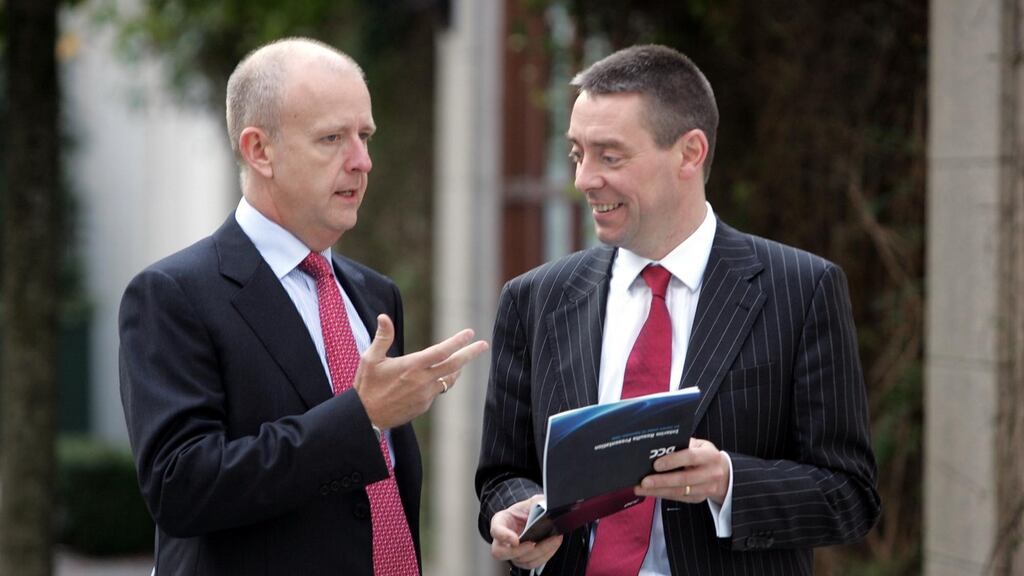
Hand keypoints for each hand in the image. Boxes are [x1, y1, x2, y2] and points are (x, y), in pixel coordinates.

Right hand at [353, 314, 488, 428]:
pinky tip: (434, 378)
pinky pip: (436, 392)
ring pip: (448, 380)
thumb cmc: (366, 385)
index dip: (458, 341)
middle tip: (484, 345)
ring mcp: (425, 395)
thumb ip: (382, 337)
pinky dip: (439, 382)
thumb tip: (384, 316)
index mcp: (412, 366)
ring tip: (461, 361)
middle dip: (471, 353)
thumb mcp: (370, 359)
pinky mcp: (423, 407)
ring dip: (456, 369)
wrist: (365, 417)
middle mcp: (422, 381)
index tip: (470, 333)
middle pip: (454, 365)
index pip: (442, 350)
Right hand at [490, 495, 562, 569]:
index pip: (496, 530)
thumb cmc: (526, 510)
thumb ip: (536, 503)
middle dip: (519, 551)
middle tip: (533, 544)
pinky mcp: (522, 559)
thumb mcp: (530, 502)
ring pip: (520, 560)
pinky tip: (553, 545)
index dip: (504, 536)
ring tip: (553, 540)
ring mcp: (510, 553)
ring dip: (538, 552)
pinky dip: (544, 555)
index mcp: (500, 522)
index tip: (515, 540)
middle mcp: (501, 540)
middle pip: (501, 552)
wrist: (529, 518)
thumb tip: (547, 507)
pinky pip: (531, 563)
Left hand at [635, 437, 729, 503]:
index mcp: (710, 456)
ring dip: (658, 491)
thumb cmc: (705, 455)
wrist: (724, 473)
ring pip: (679, 492)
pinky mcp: (699, 498)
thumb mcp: (699, 445)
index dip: (673, 461)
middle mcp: (710, 473)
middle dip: (661, 481)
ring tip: (640, 489)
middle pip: (683, 479)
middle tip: (644, 481)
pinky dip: (663, 495)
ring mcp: (706, 488)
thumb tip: (659, 447)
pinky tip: (650, 492)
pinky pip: (678, 498)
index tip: (656, 464)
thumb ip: (683, 445)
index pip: (690, 457)